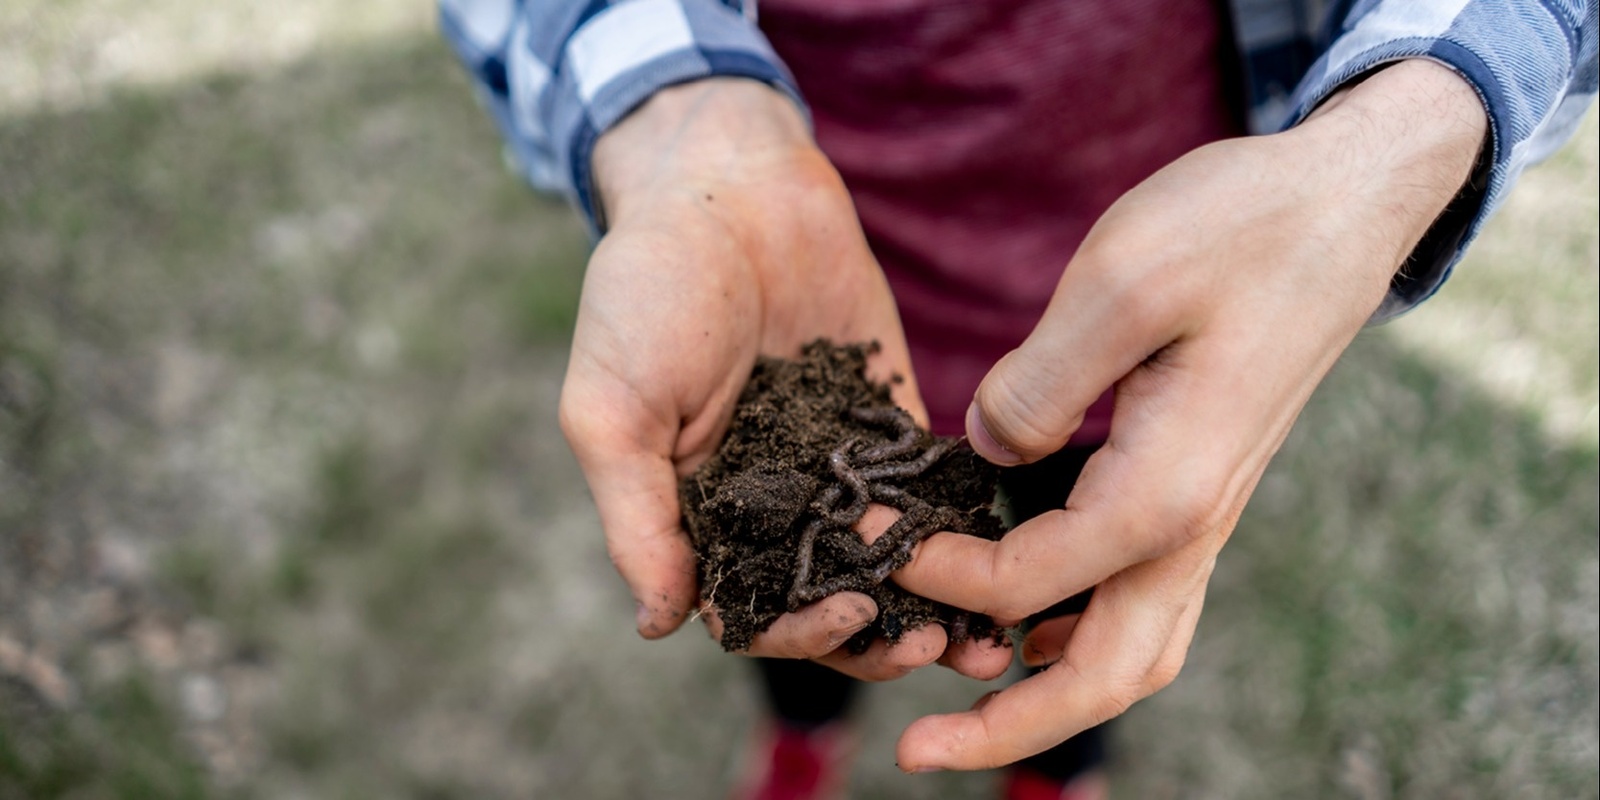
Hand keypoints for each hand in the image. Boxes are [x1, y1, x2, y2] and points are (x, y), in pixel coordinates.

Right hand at [561, 79, 1010, 680]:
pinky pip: (929, 490)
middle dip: (880, 635)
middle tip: (933, 647)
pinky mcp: (890, 420)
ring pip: (888, 562)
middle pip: (831, 600)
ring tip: (985, 636)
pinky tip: (1004, 552)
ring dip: (933, 604)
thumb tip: (659, 627)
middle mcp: (771, 504)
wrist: (727, 186)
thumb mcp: (611, 409)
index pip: (754, 609)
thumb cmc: (646, 293)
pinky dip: (962, 528)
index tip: (850, 619)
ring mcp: (835, 465)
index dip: (800, 632)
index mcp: (700, 515)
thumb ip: (637, 518)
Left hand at [883, 60, 1487, 767]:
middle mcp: (1191, 526)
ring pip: (1131, 652)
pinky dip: (1077, 631)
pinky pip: (1141, 598)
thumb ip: (1037, 383)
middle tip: (913, 751)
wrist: (1344, 204)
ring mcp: (1202, 516)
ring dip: (1045, 692)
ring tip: (960, 694)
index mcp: (1167, 492)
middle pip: (1102, 677)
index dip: (936, 572)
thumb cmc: (1241, 229)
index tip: (865, 528)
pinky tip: (1022, 615)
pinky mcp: (1197, 489)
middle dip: (1005, 728)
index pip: (1027, 583)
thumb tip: (981, 452)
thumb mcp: (1121, 282)